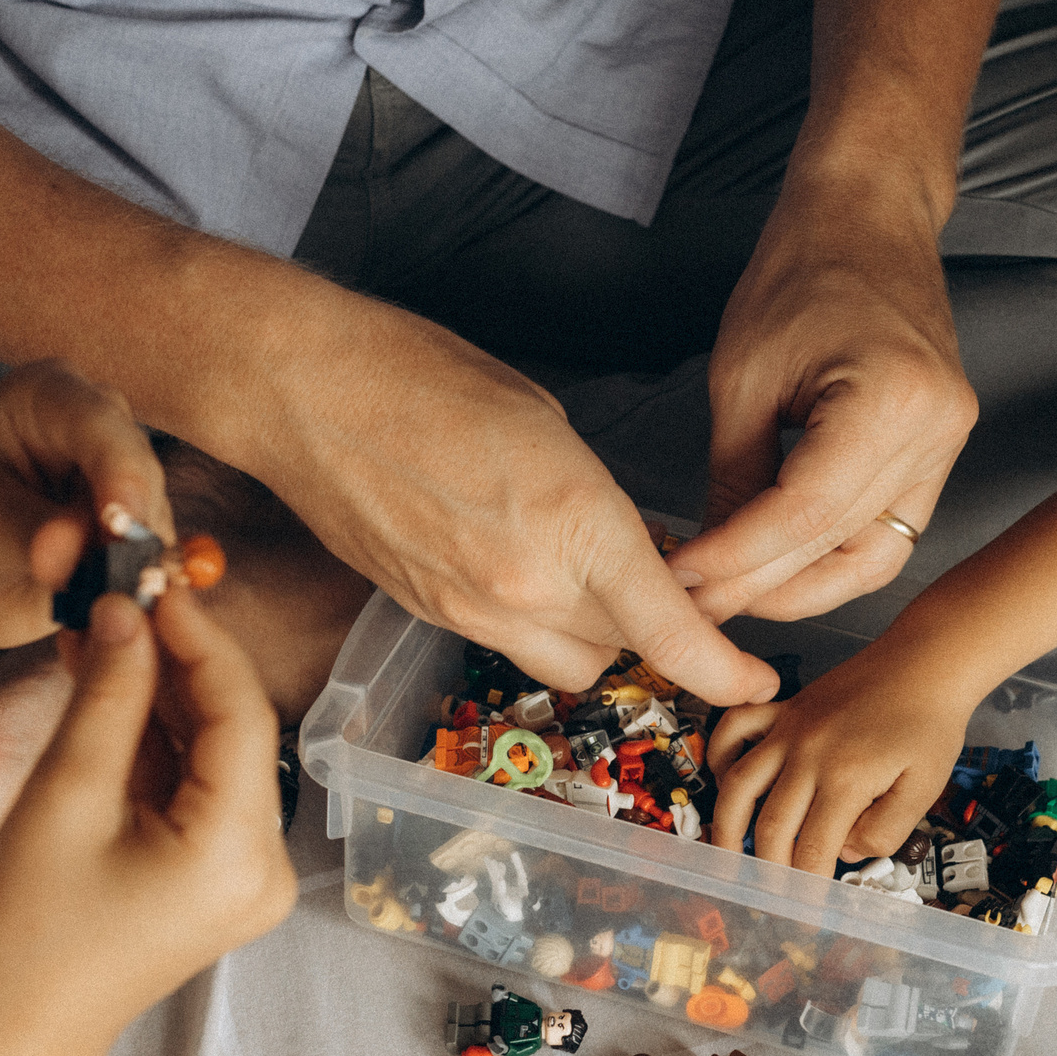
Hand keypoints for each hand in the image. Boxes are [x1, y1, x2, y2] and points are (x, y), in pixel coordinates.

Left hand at [0, 361, 174, 679]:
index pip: (103, 427)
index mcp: (53, 397)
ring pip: (155, 528)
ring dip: (131, 570)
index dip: (121, 475)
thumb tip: (79, 553)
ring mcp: (121, 485)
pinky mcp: (132, 536)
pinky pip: (153, 567)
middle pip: (142, 478)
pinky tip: (97, 607)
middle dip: (129, 532)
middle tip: (105, 580)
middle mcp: (100, 432)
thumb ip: (33, 535)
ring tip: (82, 598)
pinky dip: (134, 591)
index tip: (122, 526)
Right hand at [0, 585, 296, 1033]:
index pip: (239, 713)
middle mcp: (266, 865)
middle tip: (122, 595)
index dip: (197, 639)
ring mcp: (248, 876)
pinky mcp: (219, 878)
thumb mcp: (65, 795)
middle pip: (232, 732)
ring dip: (161, 696)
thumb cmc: (31, 933)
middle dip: (176, 662)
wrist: (20, 1035)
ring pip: (213, 756)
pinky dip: (157, 744)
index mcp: (241, 851)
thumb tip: (127, 612)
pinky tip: (111, 689)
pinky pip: (199, 790)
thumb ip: (110, 696)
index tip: (152, 582)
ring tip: (102, 631)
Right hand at [233, 292, 777, 705]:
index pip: (670, 631)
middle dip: (650, 626)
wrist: (297, 391)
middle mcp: (524, 587)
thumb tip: (629, 544)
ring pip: (565, 660)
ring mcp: (469, 611)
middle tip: (654, 576)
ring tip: (576, 567)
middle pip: (624, 651)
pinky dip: (529, 619)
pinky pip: (505, 643)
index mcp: (573, 524)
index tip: (758, 681)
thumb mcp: (545, 421)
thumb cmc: (417, 374)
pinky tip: (514, 560)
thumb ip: (597, 501)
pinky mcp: (427, 615)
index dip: (725, 671)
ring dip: (590, 630)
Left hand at [667, 174, 975, 622]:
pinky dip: (831, 557)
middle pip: (839, 543)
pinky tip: (778, 568)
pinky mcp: (938, 451)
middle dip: (760, 585)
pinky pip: (888, 531)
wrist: (867, 216)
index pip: (805, 514)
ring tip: (732, 595)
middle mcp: (937, 430)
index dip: (738, 560)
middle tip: (694, 604)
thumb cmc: (803, 271)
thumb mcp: (742, 376)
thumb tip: (708, 565)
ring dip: (800, 586)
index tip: (681, 583)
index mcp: (891, 399)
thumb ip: (732, 480)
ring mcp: (948, 444)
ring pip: (873, 555)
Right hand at [707, 635, 968, 872]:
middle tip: (773, 892)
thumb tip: (844, 851)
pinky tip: (725, 780)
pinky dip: (721, 755)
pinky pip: (735, 728)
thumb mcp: (925, 788)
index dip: (807, 884)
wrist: (926, 662)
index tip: (806, 908)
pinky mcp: (784, 708)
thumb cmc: (930, 724)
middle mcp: (808, 754)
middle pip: (771, 826)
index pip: (813, 848)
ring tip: (726, 854)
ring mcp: (789, 728)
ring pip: (739, 784)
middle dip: (770, 868)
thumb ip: (886, 830)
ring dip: (727, 825)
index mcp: (846, 779)